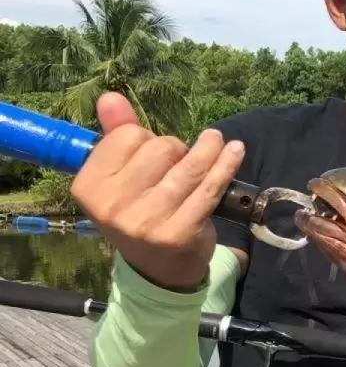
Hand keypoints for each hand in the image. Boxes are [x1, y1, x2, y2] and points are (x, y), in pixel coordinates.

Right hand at [70, 92, 245, 291]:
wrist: (159, 269)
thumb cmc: (139, 212)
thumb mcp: (121, 178)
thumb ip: (115, 135)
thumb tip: (110, 96)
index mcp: (89, 187)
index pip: (126, 136)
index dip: (144, 138)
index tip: (151, 156)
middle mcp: (113, 206)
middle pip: (160, 147)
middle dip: (175, 148)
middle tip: (178, 166)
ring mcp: (148, 221)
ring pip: (188, 164)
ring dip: (208, 148)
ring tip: (216, 142)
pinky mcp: (181, 231)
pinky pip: (210, 186)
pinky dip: (226, 164)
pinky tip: (235, 151)